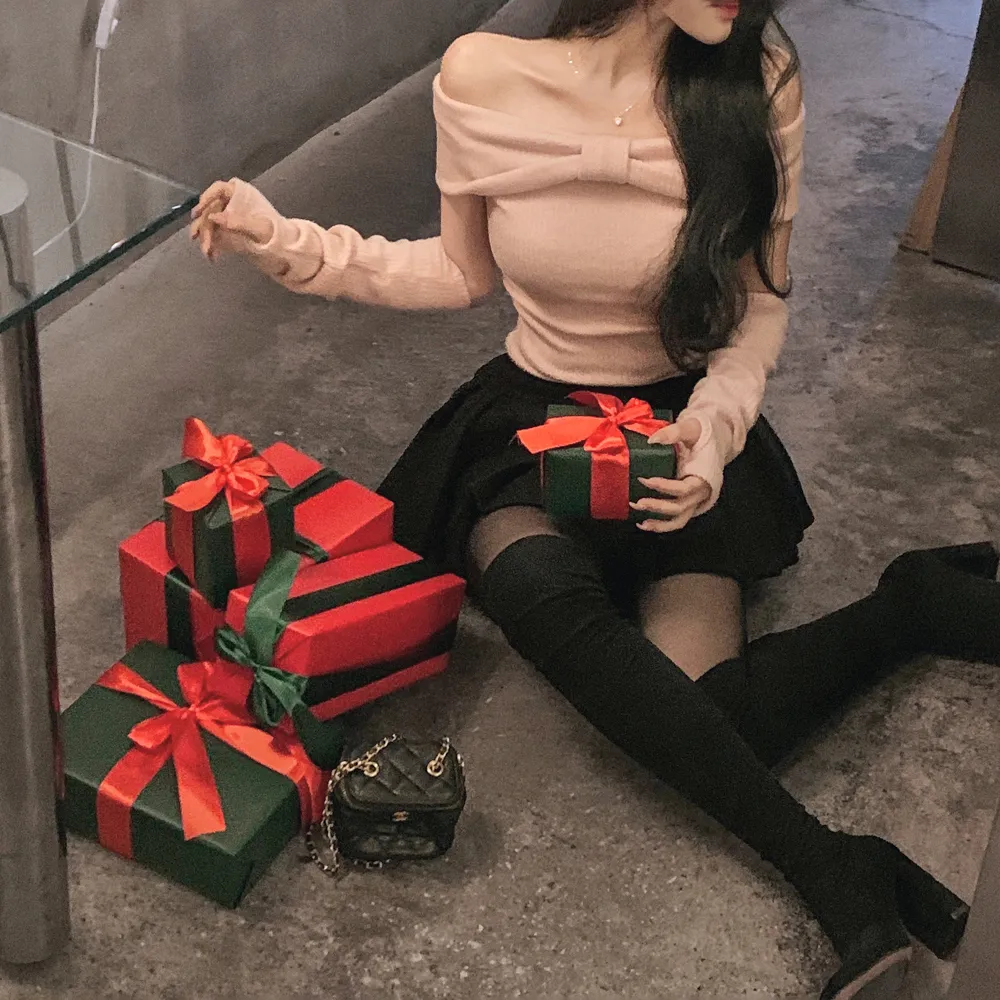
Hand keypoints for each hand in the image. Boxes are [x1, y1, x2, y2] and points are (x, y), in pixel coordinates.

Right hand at [190, 180, 272, 260]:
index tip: (198, 212)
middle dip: (204, 225)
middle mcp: (231, 203)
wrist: (281, 247)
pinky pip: (215, 235)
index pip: (219, 190)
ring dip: (206, 238)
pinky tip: (212, 256)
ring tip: (207, 252)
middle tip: (199, 239)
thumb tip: (212, 217)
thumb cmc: (273, 233)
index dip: (206, 198)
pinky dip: (212, 245)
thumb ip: (236, 222)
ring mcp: (228, 217)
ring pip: (210, 223)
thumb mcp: (257, 228)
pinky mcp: (227, 231)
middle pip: (211, 209)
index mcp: (240, 194)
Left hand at [631, 417, 710, 532]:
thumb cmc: (703, 434)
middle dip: (657, 506)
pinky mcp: (688, 504)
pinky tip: (644, 523)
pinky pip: (677, 519)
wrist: (715, 440)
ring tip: (641, 522)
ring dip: (659, 523)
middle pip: (680, 507)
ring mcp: (695, 500)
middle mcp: (701, 492)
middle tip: (637, 502)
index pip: (684, 488)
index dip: (663, 487)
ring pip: (679, 520)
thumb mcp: (691, 428)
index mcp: (703, 476)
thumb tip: (651, 440)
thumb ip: (672, 433)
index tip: (645, 480)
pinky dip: (662, 525)